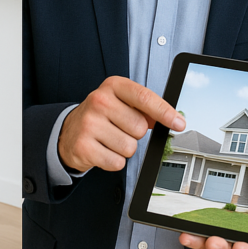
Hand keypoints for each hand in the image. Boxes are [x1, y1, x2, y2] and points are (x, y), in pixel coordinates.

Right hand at [57, 75, 185, 172]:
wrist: (69, 131)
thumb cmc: (102, 115)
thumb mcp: (122, 102)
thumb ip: (147, 108)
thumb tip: (174, 119)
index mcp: (113, 86)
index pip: (144, 97)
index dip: (165, 112)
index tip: (179, 123)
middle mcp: (99, 101)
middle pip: (139, 127)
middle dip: (135, 134)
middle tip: (119, 128)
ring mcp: (89, 123)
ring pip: (129, 147)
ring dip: (124, 148)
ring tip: (110, 139)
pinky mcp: (83, 146)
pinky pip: (116, 162)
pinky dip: (113, 160)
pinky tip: (102, 150)